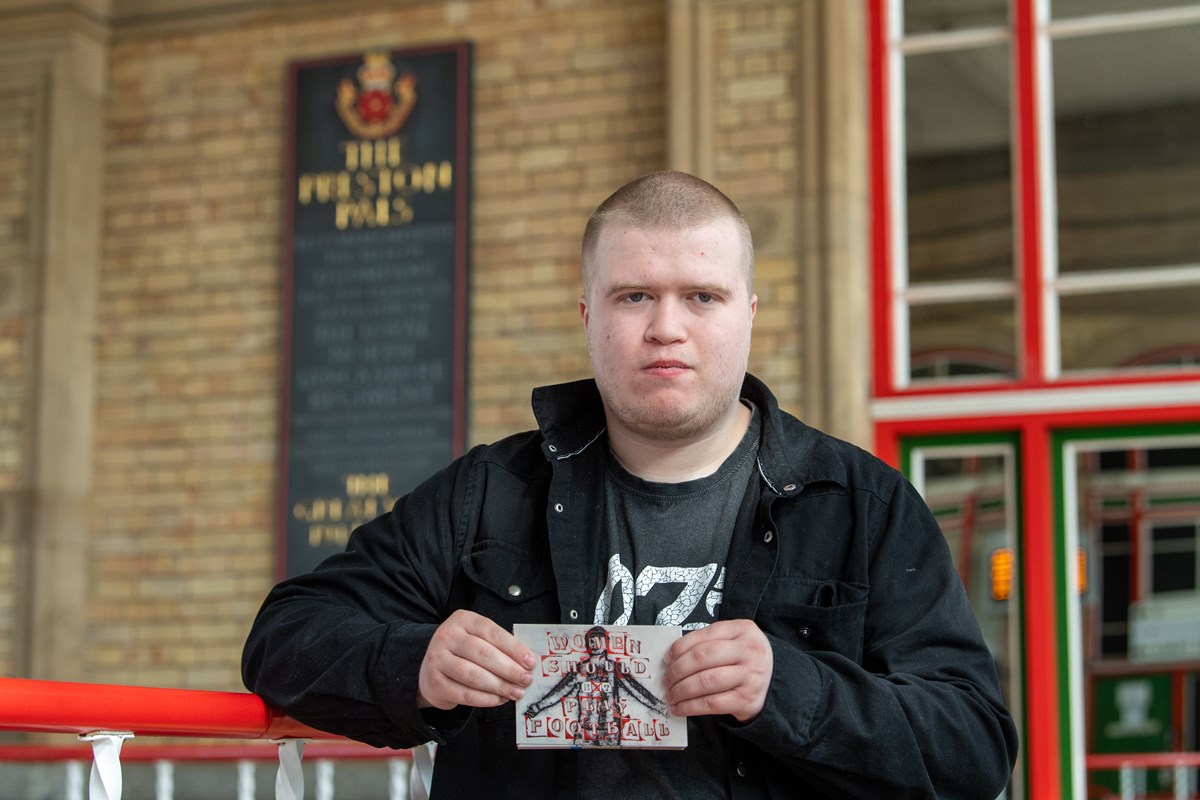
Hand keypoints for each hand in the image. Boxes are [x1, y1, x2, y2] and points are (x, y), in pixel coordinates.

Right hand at [417, 609, 535, 710]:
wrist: (431, 669)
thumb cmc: (463, 653)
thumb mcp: (477, 638)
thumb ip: (499, 646)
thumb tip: (527, 663)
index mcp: (462, 619)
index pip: (492, 632)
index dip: (514, 648)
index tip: (531, 662)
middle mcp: (446, 636)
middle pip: (484, 654)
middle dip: (509, 669)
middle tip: (526, 680)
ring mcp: (437, 659)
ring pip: (474, 676)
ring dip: (499, 686)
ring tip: (516, 692)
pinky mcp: (434, 683)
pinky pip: (464, 694)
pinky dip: (485, 699)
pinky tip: (499, 699)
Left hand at [662, 619, 772, 722]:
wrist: (772, 681)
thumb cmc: (742, 658)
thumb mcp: (732, 641)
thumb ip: (706, 643)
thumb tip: (671, 658)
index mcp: (743, 629)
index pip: (705, 636)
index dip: (680, 647)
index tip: (666, 659)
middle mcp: (750, 650)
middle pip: (703, 657)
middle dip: (678, 670)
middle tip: (666, 680)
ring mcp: (751, 676)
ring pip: (706, 681)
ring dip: (681, 690)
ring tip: (670, 695)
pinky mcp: (747, 700)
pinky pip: (712, 704)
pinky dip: (691, 707)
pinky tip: (680, 708)